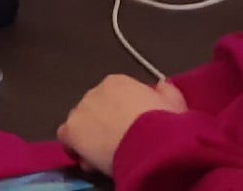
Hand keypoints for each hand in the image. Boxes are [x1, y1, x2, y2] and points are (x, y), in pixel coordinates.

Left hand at [56, 75, 185, 174]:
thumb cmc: (165, 122)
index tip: (130, 130)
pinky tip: (89, 160)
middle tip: (118, 144)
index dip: (121, 115)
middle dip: (104, 125)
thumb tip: (161, 86)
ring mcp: (81, 109)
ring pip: (81, 123)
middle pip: (96, 109)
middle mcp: (95, 90)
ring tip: (104, 155)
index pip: (113, 96)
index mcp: (117, 82)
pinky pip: (66, 137)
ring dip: (90, 136)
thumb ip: (166, 91)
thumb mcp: (175, 103)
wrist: (151, 141)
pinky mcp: (72, 129)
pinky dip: (75, 147)